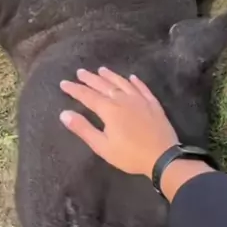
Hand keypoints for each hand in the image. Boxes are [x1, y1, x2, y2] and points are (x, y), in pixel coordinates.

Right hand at [59, 67, 178, 178]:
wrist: (162, 157)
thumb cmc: (129, 155)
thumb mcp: (102, 146)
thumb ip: (83, 128)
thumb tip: (64, 114)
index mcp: (109, 110)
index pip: (88, 96)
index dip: (75, 89)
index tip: (64, 83)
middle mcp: (123, 99)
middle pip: (104, 85)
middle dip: (90, 79)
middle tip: (80, 72)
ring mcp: (140, 100)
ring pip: (122, 83)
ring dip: (111, 76)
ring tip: (101, 70)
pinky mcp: (153, 104)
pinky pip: (142, 88)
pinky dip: (136, 82)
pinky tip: (132, 77)